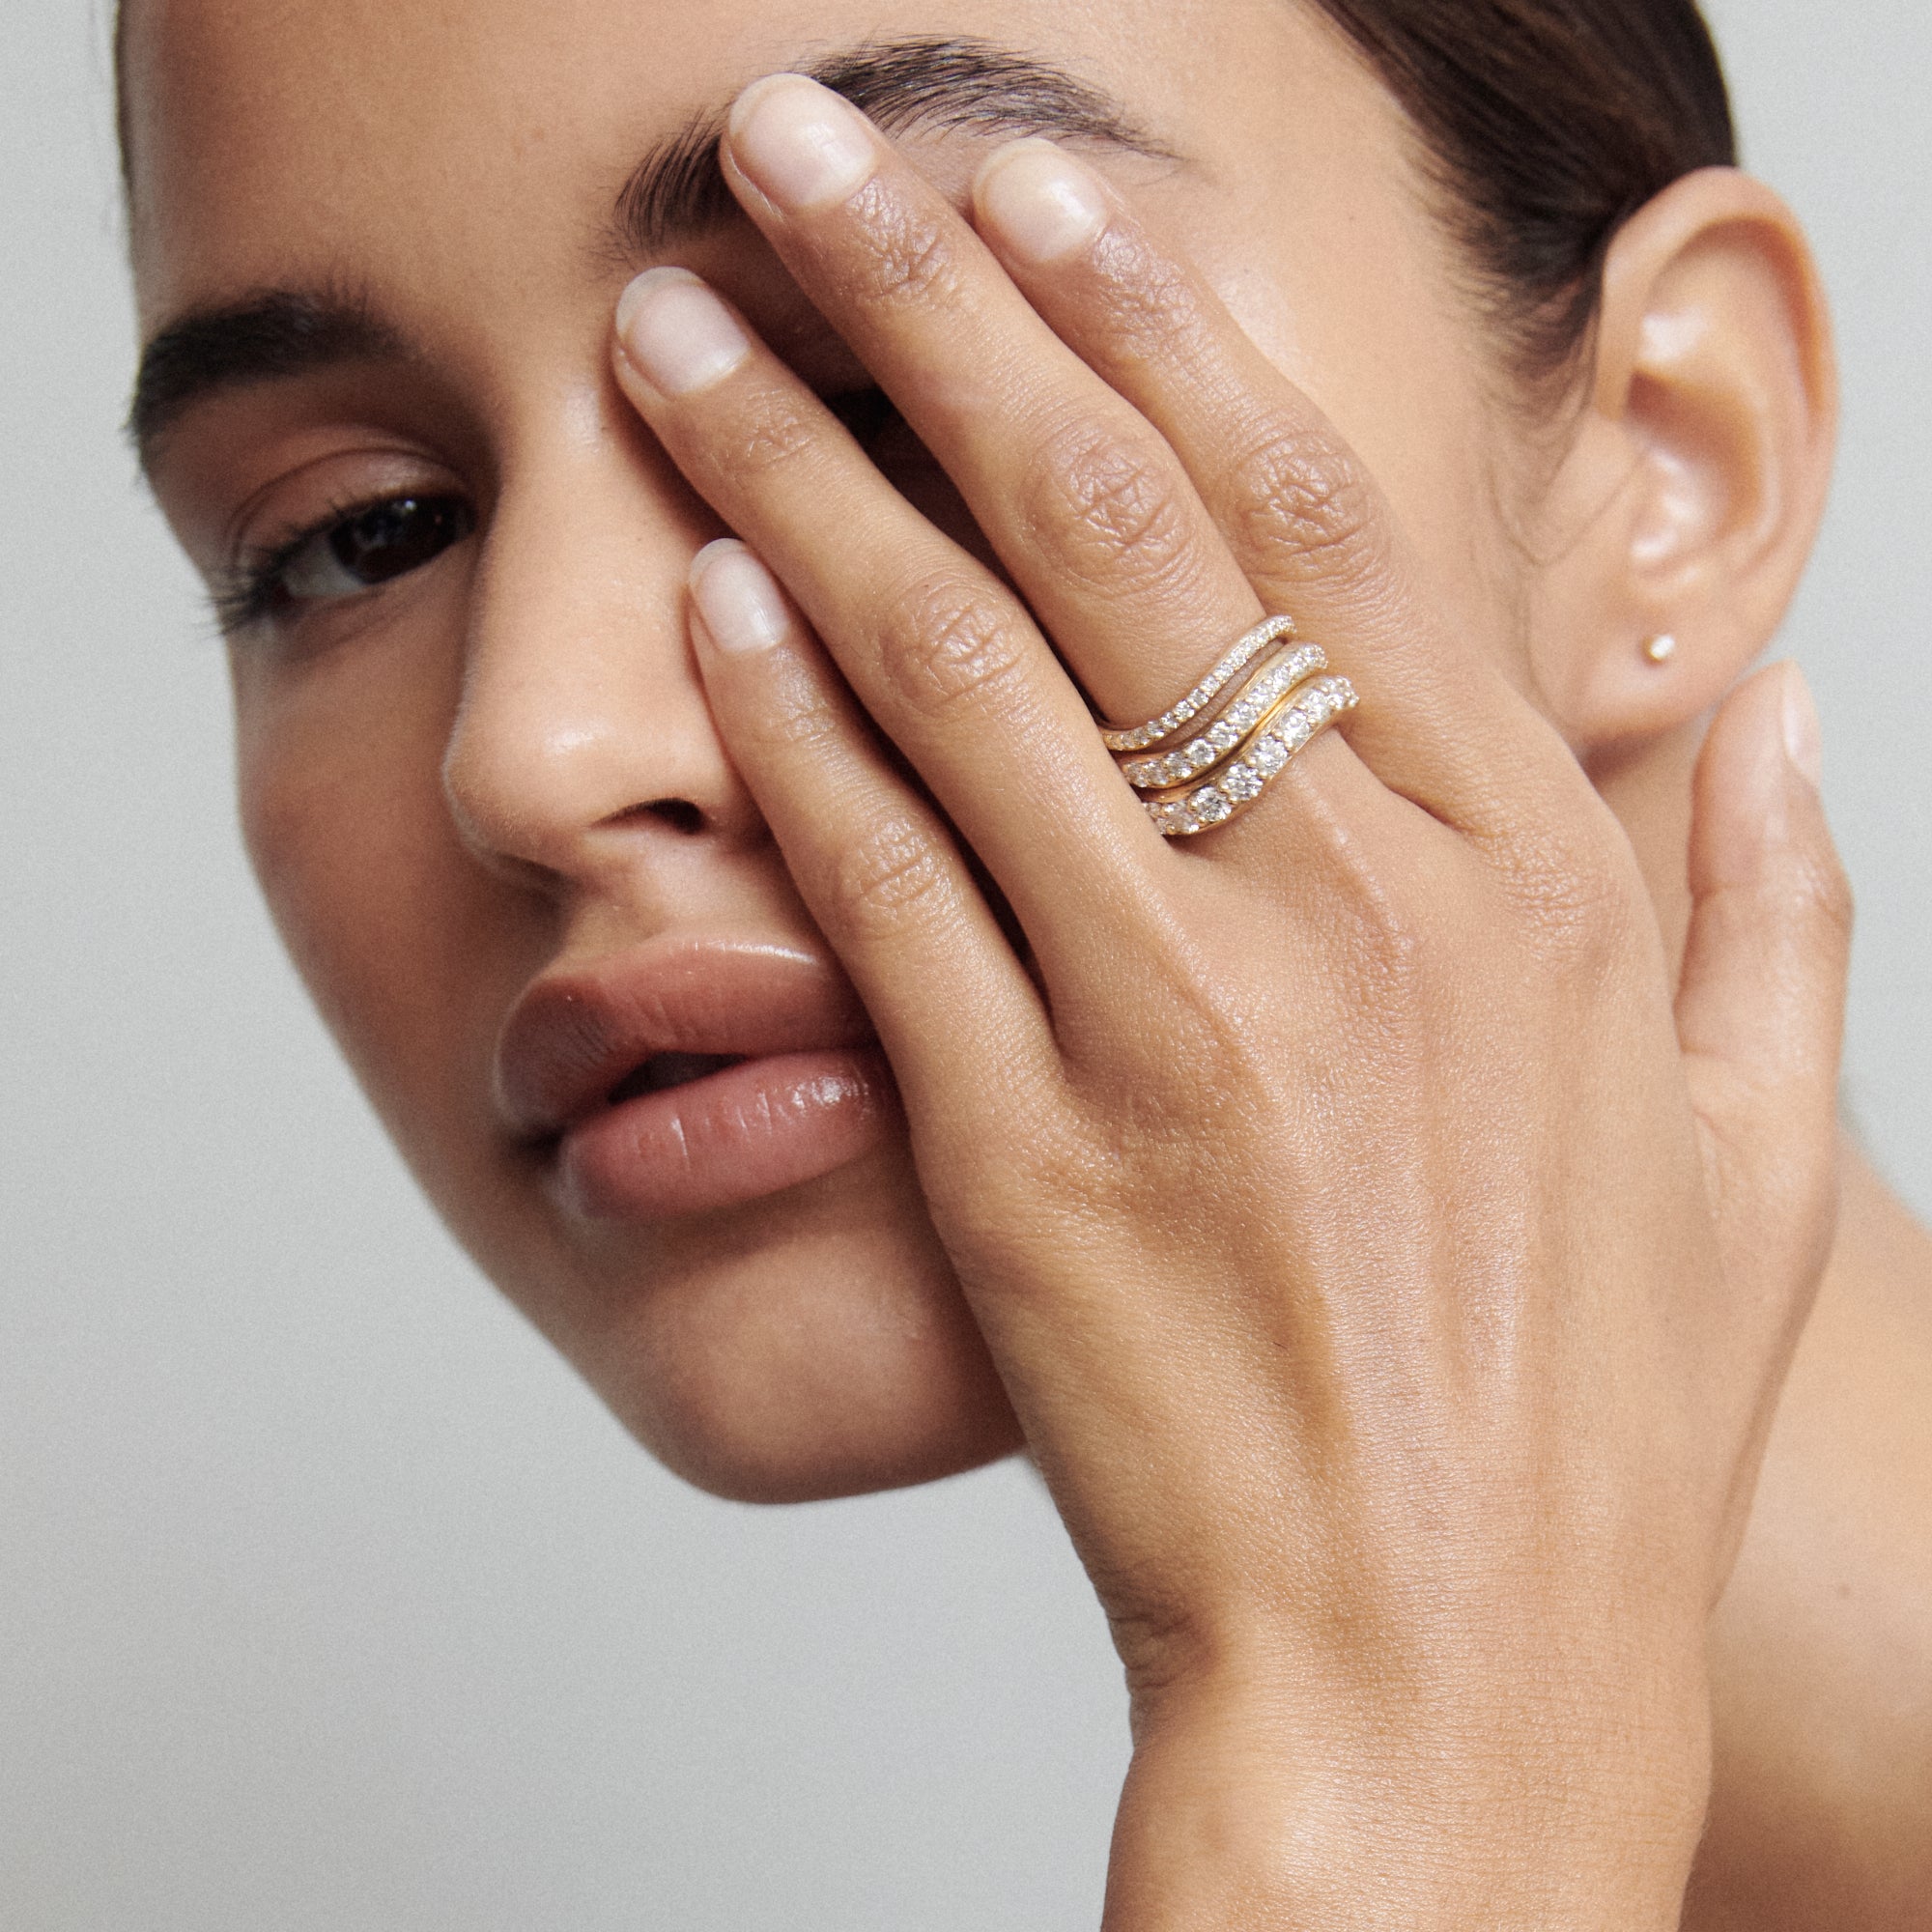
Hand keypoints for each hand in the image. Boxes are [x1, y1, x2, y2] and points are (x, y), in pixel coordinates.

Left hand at [610, 75, 1851, 1929]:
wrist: (1441, 1677)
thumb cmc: (1585, 1424)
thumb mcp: (1751, 1164)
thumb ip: (1776, 912)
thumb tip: (1774, 716)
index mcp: (1534, 885)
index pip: (1329, 517)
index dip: (1163, 324)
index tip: (1045, 189)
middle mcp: (1360, 915)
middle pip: (1122, 529)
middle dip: (944, 304)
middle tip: (807, 147)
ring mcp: (1183, 1028)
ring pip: (970, 670)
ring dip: (810, 470)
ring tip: (692, 325)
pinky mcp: (1032, 1153)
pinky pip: (891, 886)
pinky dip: (795, 724)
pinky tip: (717, 594)